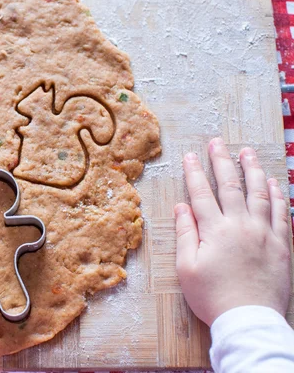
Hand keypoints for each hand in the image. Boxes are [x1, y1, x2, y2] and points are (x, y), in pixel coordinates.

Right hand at [175, 138, 291, 325]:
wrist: (249, 319)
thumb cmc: (212, 297)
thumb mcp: (187, 268)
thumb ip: (185, 234)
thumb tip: (181, 207)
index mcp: (214, 230)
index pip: (202, 193)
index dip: (194, 172)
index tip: (189, 155)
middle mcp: (240, 225)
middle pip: (231, 186)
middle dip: (222, 161)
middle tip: (217, 142)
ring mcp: (264, 233)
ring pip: (259, 193)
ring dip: (251, 169)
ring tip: (246, 152)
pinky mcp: (281, 244)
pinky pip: (281, 212)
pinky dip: (276, 194)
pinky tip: (272, 182)